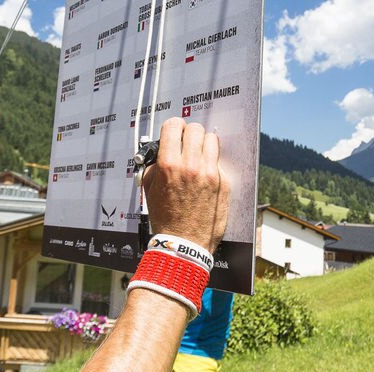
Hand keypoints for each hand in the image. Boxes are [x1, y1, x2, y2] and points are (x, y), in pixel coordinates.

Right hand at [140, 118, 229, 249]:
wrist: (184, 243)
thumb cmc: (166, 219)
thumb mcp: (150, 189)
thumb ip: (155, 166)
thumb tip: (161, 151)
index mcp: (169, 165)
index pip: (174, 126)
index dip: (173, 128)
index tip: (174, 134)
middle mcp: (191, 166)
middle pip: (195, 128)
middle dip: (189, 135)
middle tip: (187, 145)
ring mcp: (209, 173)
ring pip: (211, 139)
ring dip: (204, 144)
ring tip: (199, 156)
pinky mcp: (223, 182)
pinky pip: (218, 160)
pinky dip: (212, 163)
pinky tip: (205, 174)